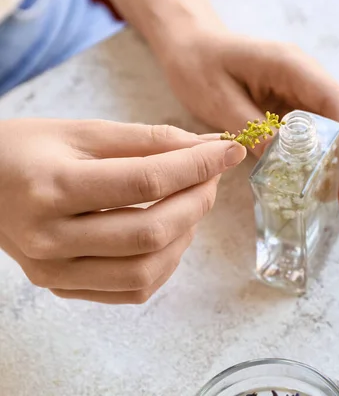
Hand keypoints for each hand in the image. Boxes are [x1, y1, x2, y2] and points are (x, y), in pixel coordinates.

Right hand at [0, 119, 245, 303]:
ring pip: (146, 270)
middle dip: (197, 201)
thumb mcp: (83, 131)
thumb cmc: (27, 150)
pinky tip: (168, 235)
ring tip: (190, 204)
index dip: (198, 166)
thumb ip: (150, 140)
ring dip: (185, 236)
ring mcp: (54, 271)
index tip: (230, 151)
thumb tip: (210, 147)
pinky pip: (132, 290)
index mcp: (51, 187)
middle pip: (151, 232)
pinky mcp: (62, 288)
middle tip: (211, 177)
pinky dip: (164, 263)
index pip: (146, 182)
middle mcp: (50, 238)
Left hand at [157, 32, 338, 209]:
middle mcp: (307, 77)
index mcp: (291, 67)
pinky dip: (326, 156)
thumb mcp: (219, 100)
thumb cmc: (199, 66)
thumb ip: (252, 129)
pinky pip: (320, 131)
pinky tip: (322, 182)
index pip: (335, 103)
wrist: (191, 47)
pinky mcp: (295, 105)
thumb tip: (283, 163)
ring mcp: (303, 91)